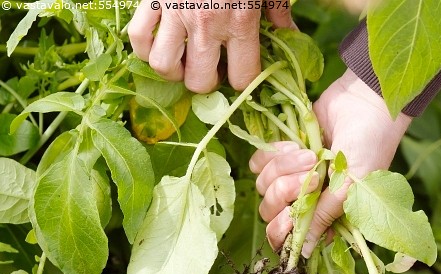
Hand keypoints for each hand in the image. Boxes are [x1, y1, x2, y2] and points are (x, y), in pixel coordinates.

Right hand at [128, 3, 292, 91]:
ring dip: (173, 70)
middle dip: (205, 81)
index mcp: (240, 22)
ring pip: (164, 67)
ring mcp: (175, 13)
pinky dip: (144, 48)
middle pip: (199, 82)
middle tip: (209, 68)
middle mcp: (206, 25)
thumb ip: (278, 13)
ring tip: (183, 61)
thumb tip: (291, 37)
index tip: (238, 73)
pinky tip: (158, 44)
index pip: (241, 79)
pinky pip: (138, 38)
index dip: (241, 82)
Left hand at [249, 69, 411, 255]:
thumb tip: (303, 253)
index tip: (291, 216)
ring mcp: (291, 177)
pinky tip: (296, 145)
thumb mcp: (349, 187)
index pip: (288, 240)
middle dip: (286, 193)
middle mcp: (304, 201)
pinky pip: (258, 163)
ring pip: (263, 187)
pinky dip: (274, 154)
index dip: (283, 232)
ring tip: (311, 154)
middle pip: (270, 213)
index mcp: (322, 217)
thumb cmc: (368, 148)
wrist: (366, 102)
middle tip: (312, 175)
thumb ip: (323, 218)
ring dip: (284, 169)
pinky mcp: (281, 153)